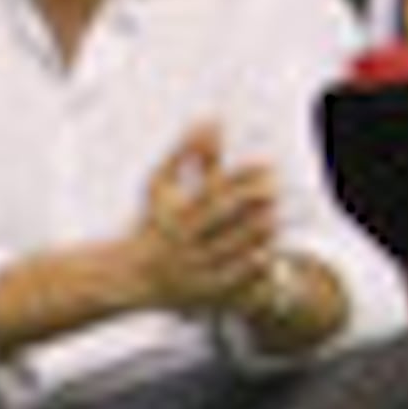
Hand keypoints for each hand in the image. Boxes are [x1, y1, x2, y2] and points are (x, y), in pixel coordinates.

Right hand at [129, 127, 282, 316]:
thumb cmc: (151, 221)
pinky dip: (250, 267)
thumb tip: (211, 117)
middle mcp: (182, 241)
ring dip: (257, 232)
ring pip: (231, 248)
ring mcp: (192, 267)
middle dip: (253, 201)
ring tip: (276, 216)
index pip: (213, 190)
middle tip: (277, 188)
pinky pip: (231, 279)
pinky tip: (268, 253)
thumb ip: (184, 152)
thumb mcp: (160, 186)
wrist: (130, 276)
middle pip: (223, 217)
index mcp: (174, 214)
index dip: (242, 176)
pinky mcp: (202, 291)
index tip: (266, 163)